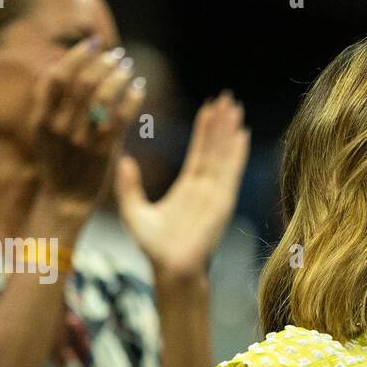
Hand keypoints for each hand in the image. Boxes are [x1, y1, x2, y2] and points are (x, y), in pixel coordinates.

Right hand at [28, 38, 145, 215]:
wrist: (66, 201)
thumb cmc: (59, 160)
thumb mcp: (45, 129)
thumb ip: (51, 98)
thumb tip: (60, 58)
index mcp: (41, 120)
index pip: (55, 77)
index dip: (75, 55)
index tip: (92, 43)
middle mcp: (60, 128)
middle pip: (81, 83)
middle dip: (101, 63)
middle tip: (117, 56)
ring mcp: (82, 141)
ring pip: (102, 97)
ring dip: (118, 77)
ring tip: (127, 68)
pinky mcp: (104, 153)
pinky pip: (121, 118)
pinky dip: (132, 98)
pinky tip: (139, 89)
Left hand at [116, 92, 250, 286]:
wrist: (171, 269)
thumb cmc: (154, 247)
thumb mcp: (133, 210)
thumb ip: (129, 186)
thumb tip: (124, 160)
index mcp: (188, 189)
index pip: (198, 153)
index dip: (204, 130)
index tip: (209, 107)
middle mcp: (205, 188)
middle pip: (215, 148)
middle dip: (221, 123)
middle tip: (228, 97)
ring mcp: (215, 194)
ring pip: (223, 155)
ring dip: (230, 131)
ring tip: (235, 107)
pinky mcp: (221, 201)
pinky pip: (230, 172)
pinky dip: (237, 153)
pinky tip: (242, 135)